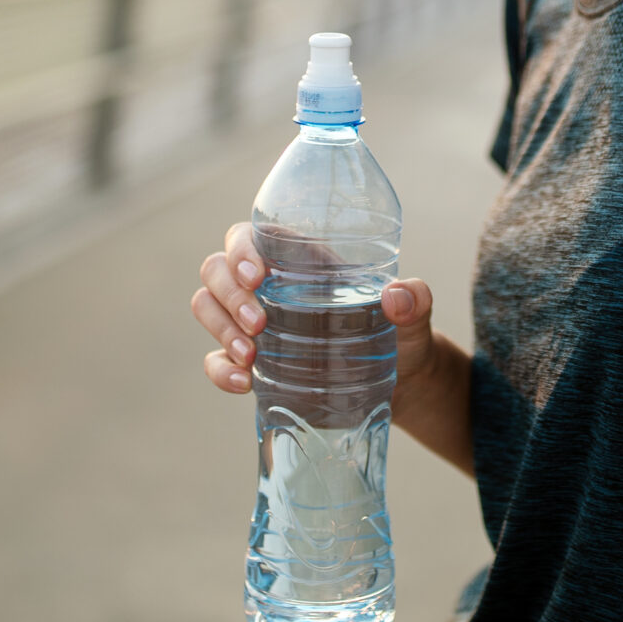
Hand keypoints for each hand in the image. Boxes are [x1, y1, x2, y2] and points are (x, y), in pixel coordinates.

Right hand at [190, 221, 437, 395]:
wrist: (401, 384)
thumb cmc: (403, 336)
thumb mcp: (416, 317)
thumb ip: (416, 300)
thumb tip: (398, 297)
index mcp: (299, 259)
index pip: (249, 236)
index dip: (241, 249)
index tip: (257, 275)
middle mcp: (268, 285)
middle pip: (217, 270)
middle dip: (228, 294)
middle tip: (259, 324)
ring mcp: (253, 322)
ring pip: (207, 306)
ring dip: (219, 328)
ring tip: (250, 355)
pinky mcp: (251, 361)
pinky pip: (214, 359)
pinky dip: (220, 369)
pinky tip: (244, 382)